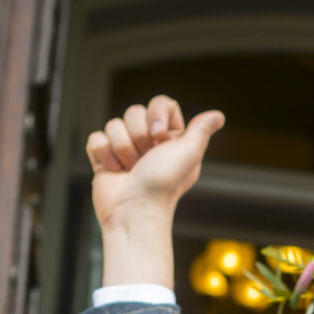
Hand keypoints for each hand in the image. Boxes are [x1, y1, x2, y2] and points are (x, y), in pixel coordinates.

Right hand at [87, 95, 224, 286]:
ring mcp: (123, 149)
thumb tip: (217, 117)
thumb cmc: (164, 184)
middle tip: (145, 159)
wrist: (135, 209)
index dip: (157, 115)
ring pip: (113, 124)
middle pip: (134, 111)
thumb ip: (201, 130)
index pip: (161, 104)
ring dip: (122, 148)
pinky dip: (103, 154)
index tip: (159, 136)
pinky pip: (96, 138)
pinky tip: (114, 170)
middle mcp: (147, 142)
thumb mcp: (190, 153)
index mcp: (169, 138)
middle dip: (138, 135)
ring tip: (130, 169)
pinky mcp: (104, 158)